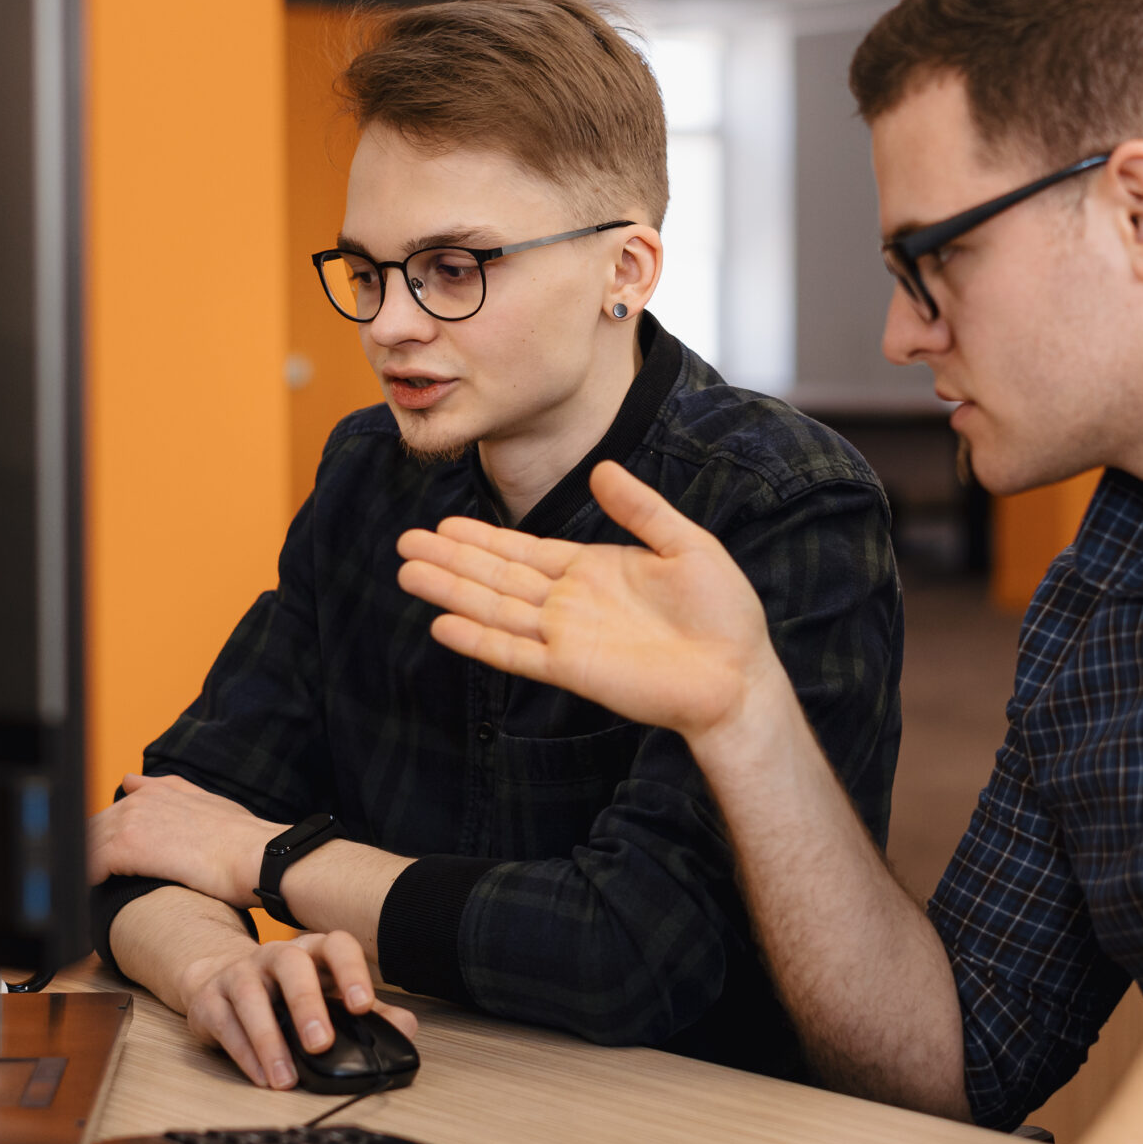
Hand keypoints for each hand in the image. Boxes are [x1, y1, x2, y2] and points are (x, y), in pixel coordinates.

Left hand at [86, 772, 281, 905]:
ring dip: (86, 868)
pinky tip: (94, 894)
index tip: (107, 858)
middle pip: (94, 828)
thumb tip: (133, 781)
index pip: (113, 812)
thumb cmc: (245, 840)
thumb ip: (172, 792)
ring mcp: (133, 820)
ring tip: (91, 891)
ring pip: (88, 844)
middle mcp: (141, 799)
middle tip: (95, 881)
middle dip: (90, 853)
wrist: (258, 856)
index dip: (107, 838)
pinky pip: (89, 864)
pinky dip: (87, 880)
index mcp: (158, 790)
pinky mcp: (128, 846)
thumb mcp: (210, 804)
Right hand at [172, 930, 418, 1090]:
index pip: (336, 946)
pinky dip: (245, 1054)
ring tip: (286, 1078)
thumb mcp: (329, 997)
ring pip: (251, 997)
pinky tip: (262, 1077)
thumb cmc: (286, 993)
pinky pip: (225, 1024)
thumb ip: (369, 1013)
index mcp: (313, 952)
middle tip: (321, 1043)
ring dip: (270, 1040)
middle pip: (291, 965)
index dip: (351, 971)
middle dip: (307, 1004)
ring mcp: (239, 974)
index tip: (362, 1005)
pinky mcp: (210, 1000)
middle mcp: (275, 956)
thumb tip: (406, 1028)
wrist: (220, 981)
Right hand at [395, 461, 786, 742]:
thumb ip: (640, 509)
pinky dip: (479, 640)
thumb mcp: (686, 545)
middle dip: (451, 560)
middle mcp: (570, 602)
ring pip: (496, 609)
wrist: (738, 675)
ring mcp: (567, 636)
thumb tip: (601, 468)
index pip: (524, 549)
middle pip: (497, 576)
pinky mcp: (572, 669)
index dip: (482, 538)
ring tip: (408, 573)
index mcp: (592, 569)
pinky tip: (443, 625)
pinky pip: (515, 653)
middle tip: (405, 542)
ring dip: (452, 591)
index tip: (443, 524)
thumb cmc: (723, 613)